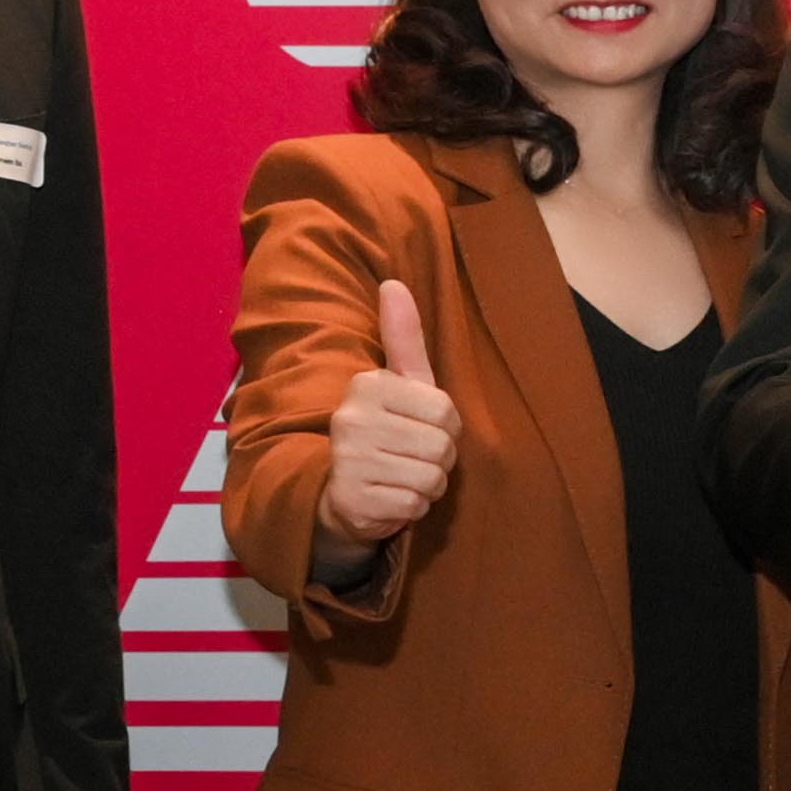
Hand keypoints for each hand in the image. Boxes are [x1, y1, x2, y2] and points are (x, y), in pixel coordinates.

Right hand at [317, 278, 456, 550]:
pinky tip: (391, 498)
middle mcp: (351, 418)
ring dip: (427, 485)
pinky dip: (412, 508)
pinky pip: (415, 506)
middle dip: (439, 460)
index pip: (445, 410)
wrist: (344, 494)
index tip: (421, 430)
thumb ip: (404, 338)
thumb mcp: (400, 384)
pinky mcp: (353, 501)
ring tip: (402, 477)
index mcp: (367, 385)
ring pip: (431, 478)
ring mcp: (349, 461)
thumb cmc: (386, 431)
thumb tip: (394, 283)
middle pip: (442, 446)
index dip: (446, 428)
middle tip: (411, 459)